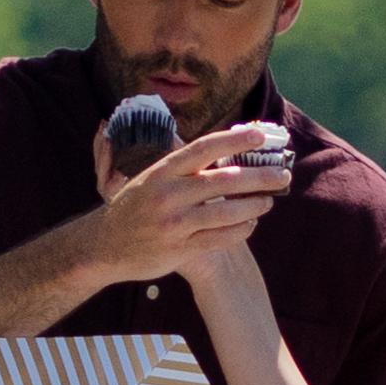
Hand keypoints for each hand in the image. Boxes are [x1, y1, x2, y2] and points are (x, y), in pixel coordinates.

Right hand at [89, 122, 291, 277]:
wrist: (103, 246)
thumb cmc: (131, 207)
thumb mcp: (146, 177)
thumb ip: (174, 161)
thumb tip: (199, 138)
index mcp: (162, 171)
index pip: (204, 149)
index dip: (234, 140)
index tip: (259, 135)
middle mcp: (169, 195)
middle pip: (224, 181)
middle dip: (259, 177)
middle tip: (282, 174)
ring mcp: (175, 224)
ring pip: (226, 213)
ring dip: (254, 206)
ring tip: (269, 201)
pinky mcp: (179, 249)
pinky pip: (219, 239)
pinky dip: (240, 231)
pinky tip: (251, 224)